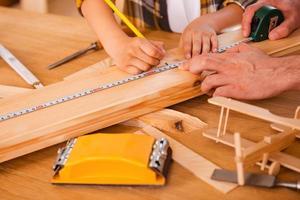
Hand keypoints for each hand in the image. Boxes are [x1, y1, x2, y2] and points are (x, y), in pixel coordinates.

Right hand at [109, 37, 165, 73]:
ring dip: (149, 67)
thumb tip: (163, 53)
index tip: (160, 56)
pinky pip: (137, 72)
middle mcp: (133, 50)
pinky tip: (139, 66)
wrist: (117, 45)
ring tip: (148, 63)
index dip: (160, 55)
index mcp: (139, 42)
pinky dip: (140, 70)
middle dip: (156, 62)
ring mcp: (127, 59)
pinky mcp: (124, 66)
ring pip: (145, 68)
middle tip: (155, 61)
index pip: (154, 52)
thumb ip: (156, 45)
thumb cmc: (135, 45)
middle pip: (151, 61)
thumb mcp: (145, 41)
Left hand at [180, 19, 217, 58]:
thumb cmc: (191, 34)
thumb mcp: (184, 37)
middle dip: (196, 52)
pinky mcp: (212, 34)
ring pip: (206, 43)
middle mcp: (197, 33)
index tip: (188, 58)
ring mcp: (205, 33)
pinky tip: (214, 52)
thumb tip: (180, 59)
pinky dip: (214, 46)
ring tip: (204, 58)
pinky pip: (214, 40)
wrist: (202, 22)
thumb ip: (182, 46)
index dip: (187, 51)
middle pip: (197, 43)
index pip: (187, 43)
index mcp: (188, 34)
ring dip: (205, 51)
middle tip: (196, 61)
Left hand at [180, 43, 297, 99]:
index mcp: (230, 57)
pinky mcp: (235, 90)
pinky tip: (217, 96)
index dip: (193, 61)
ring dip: (204, 87)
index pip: (207, 56)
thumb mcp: (250, 50)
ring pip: (208, 81)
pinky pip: (218, 94)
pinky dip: (214, 96)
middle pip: (203, 63)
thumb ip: (236, 49)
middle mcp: (228, 66)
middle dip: (192, 68)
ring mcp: (231, 78)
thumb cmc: (265, 64)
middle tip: (188, 73)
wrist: (278, 74)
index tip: (185, 65)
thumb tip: (228, 51)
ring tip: (208, 90)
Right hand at [242, 0, 299, 39]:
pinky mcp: (261, 11)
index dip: (247, 23)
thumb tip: (271, 36)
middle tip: (251, 36)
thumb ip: (285, 28)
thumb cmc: (295, 9)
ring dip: (251, 27)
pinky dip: (253, 26)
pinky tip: (259, 31)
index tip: (247, 33)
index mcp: (269, 1)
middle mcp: (263, 3)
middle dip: (248, 26)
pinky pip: (253, 18)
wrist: (297, 5)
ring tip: (256, 34)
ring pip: (249, 17)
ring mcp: (261, 6)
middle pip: (248, 14)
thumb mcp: (293, 19)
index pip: (251, 10)